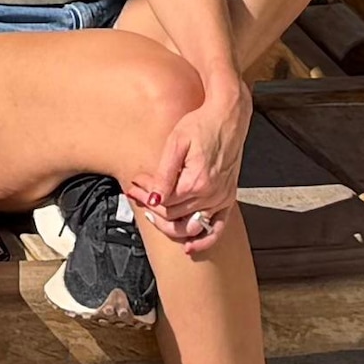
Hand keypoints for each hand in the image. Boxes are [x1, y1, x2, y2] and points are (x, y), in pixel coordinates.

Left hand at [137, 71, 249, 257]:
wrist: (228, 116)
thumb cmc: (202, 124)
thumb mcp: (176, 143)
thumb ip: (164, 175)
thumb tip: (153, 200)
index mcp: (196, 182)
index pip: (163, 202)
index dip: (145, 197)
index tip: (134, 188)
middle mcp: (211, 195)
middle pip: (173, 215)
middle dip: (151, 208)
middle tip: (137, 195)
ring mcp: (221, 199)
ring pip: (189, 225)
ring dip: (168, 224)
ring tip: (153, 214)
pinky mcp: (227, 198)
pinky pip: (216, 228)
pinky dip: (203, 240)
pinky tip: (189, 247)